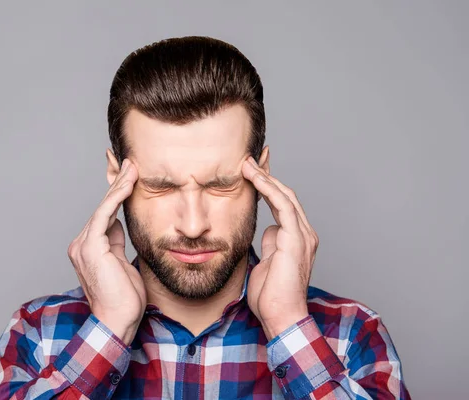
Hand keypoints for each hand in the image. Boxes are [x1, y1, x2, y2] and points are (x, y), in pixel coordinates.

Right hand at [67, 159, 145, 344]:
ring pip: (104, 207)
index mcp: (87, 248)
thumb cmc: (123, 298)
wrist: (117, 321)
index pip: (104, 214)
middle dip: (118, 184)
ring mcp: (82, 244)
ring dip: (120, 186)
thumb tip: (117, 224)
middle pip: (103, 207)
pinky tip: (128, 183)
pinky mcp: (90, 246)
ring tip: (133, 167)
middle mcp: (80, 243)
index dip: (116, 194)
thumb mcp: (121, 263)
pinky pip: (105, 214)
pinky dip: (117, 197)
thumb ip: (115, 243)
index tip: (128, 176)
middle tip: (130, 162)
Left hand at [242, 156, 317, 339]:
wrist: (281, 316)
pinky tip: (255, 178)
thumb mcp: (268, 262)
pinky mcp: (296, 239)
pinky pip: (283, 206)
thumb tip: (267, 230)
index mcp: (297, 238)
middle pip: (285, 195)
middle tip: (248, 159)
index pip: (282, 204)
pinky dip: (269, 188)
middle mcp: (304, 233)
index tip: (253, 170)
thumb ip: (270, 243)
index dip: (268, 185)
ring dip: (265, 177)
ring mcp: (302, 235)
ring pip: (285, 196)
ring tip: (246, 163)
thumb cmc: (272, 296)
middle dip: (266, 175)